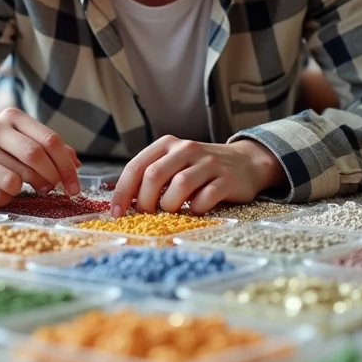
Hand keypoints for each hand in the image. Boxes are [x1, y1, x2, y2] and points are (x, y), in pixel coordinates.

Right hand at [0, 108, 80, 206]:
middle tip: (52, 189)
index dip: (67, 167)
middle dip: (50, 178)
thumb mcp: (19, 140)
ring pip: (14, 180)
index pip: (49, 140)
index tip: (75, 186)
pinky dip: (4, 199)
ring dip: (24, 190)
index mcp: (10, 118)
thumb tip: (76, 164)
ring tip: (19, 187)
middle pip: (34, 157)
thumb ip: (48, 149)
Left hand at [110, 137, 283, 216]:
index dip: (123, 192)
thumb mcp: (174, 164)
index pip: (136, 167)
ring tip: (173, 211)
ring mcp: (208, 163)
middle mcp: (186, 149)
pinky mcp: (227, 179)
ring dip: (170, 206)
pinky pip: (206, 197)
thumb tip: (124, 203)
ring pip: (179, 186)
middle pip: (154, 175)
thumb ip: (152, 176)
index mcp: (167, 145)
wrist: (245, 162)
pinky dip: (196, 208)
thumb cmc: (200, 168)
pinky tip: (196, 209)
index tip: (117, 214)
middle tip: (148, 215)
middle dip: (145, 202)